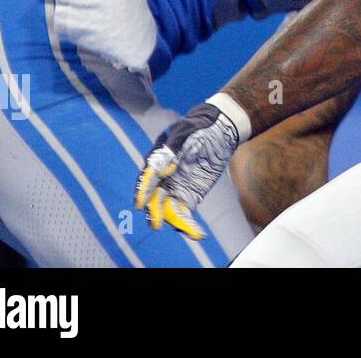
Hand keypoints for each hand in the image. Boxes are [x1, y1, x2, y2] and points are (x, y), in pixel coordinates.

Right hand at [135, 103, 241, 238]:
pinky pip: (185, 213)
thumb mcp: (185, 132)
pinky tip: (197, 232)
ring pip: (169, 210)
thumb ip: (173, 148)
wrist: (219, 130)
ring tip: (189, 230)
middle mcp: (162, 179)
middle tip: (157, 223)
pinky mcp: (188, 197)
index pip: (147, 178)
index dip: (143, 190)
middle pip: (154, 198)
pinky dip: (188, 224)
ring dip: (175, 222)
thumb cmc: (198, 127)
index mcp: (157, 161)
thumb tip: (165, 167)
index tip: (140, 203)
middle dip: (155, 211)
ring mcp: (174, 189)